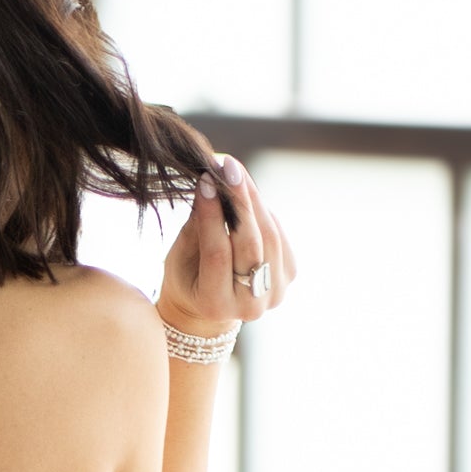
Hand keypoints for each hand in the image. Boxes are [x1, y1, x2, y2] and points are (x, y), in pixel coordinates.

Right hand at [157, 151, 294, 335]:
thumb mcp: (181, 255)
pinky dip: (263, 212)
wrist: (210, 305)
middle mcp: (249, 306)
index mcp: (214, 305)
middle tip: (228, 165)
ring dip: (253, 198)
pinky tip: (248, 197)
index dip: (213, 214)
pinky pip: (277, 235)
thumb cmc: (187, 277)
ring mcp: (274, 293)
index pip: (217, 254)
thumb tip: (210, 182)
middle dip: (239, 199)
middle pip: (250, 244)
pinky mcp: (288, 275)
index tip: (206, 179)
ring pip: (269, 235)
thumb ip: (197, 225)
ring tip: (236, 173)